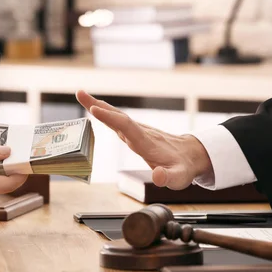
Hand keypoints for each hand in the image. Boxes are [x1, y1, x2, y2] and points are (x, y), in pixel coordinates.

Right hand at [76, 90, 212, 188]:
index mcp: (147, 143)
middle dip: (99, 106)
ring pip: (117, 117)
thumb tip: (158, 176)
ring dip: (99, 106)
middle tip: (80, 93)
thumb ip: (168, 178)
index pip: (127, 127)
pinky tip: (96, 109)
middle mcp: (142, 133)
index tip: (94, 109)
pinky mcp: (138, 132)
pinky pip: (119, 120)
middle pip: (118, 117)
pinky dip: (106, 113)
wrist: (192, 155)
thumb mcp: (179, 178)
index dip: (110, 118)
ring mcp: (140, 131)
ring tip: (81, 95)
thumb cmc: (183, 168)